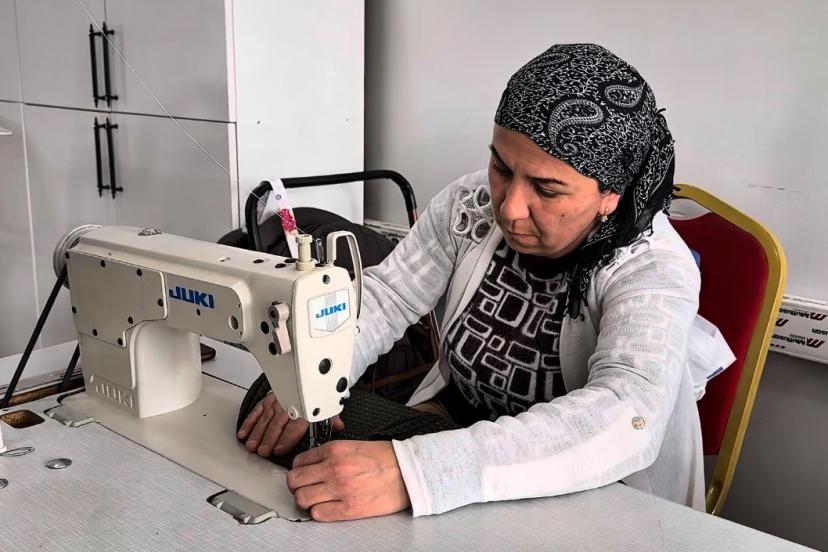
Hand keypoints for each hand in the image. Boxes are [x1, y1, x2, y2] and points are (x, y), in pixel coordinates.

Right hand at [237, 392, 343, 457]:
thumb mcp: (328, 404)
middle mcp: (289, 404)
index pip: (294, 426)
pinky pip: (257, 410)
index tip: (278, 449)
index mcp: (304, 408)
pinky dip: (249, 421)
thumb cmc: (318, 393)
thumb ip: (331, 417)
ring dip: (257, 433)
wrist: (311, 373)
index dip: (285, 439)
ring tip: (251, 445)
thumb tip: (339, 426)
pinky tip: (244, 433)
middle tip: (262, 451)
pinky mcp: (268, 398)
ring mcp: (277, 400)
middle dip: (268, 439)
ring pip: (265, 418)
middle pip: (277, 424)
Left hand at [287, 440, 410, 521]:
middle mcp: (334, 468)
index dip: (299, 470)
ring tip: (316, 500)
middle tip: (304, 488)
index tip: (303, 475)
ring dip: (306, 500)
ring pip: (302, 498)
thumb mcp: (354, 445)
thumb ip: (332, 454)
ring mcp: (340, 489)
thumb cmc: (386, 459)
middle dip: (296, 485)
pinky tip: (327, 508)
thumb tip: (314, 465)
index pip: (299, 461)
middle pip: (295, 480)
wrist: (408, 472)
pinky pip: (318, 514)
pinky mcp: (348, 508)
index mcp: (335, 450)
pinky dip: (319, 512)